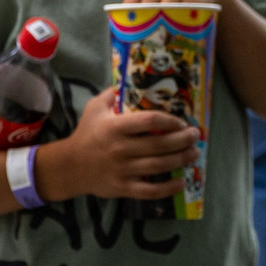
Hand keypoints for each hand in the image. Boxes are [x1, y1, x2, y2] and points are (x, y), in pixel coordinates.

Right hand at [43, 91, 199, 202]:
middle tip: (195, 136)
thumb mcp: (95, 107)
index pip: (149, 121)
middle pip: (158, 145)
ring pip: (158, 166)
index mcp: (115, 127)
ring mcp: (123, 170)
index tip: (181, 121)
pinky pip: (150, 191)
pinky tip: (181, 182)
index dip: (169, 121)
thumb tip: (133, 75)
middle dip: (181, 140)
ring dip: (180, 160)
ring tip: (194, 154)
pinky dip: (168, 189)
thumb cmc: (86, 133)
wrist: (70, 166)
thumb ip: (113, 92)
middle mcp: (121, 149)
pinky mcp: (123, 188)